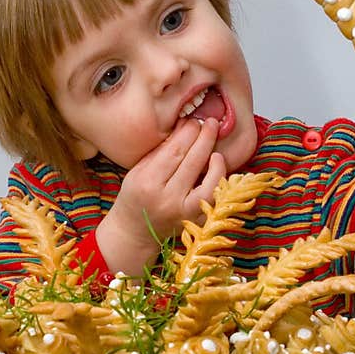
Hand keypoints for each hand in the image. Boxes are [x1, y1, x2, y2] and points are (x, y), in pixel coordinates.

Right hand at [95, 116, 225, 274]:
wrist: (135, 232)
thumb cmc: (136, 197)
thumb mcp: (138, 171)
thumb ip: (161, 150)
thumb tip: (185, 126)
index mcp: (147, 183)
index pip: (174, 152)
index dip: (187, 133)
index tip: (193, 121)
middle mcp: (167, 198)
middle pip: (192, 162)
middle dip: (203, 138)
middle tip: (211, 123)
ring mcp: (184, 212)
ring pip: (209, 181)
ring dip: (215, 157)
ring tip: (215, 144)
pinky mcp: (196, 220)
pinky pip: (215, 197)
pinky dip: (219, 178)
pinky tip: (217, 163)